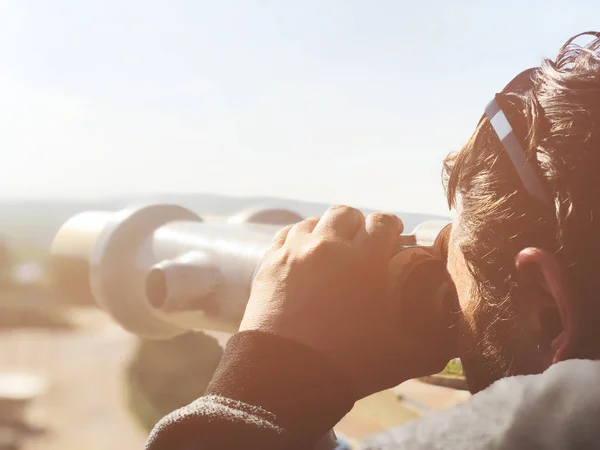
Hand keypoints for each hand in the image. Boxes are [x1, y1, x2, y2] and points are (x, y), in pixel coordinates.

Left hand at [240, 205, 454, 398]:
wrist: (287, 377)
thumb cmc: (348, 365)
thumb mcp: (403, 356)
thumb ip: (436, 343)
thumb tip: (456, 338)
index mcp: (364, 261)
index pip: (383, 222)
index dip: (392, 228)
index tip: (394, 239)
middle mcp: (328, 246)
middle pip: (347, 213)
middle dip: (359, 225)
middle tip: (362, 245)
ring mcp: (294, 252)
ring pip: (314, 221)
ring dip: (327, 230)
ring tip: (331, 250)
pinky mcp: (269, 262)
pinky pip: (287, 234)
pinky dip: (299, 238)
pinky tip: (304, 254)